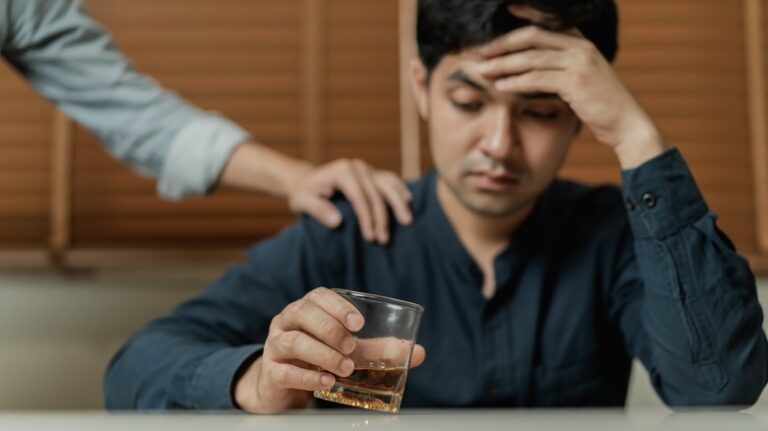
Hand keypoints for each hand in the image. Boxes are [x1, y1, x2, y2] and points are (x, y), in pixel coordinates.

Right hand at [233, 287, 425, 413]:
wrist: (282, 384)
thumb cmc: (318, 357)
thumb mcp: (347, 350)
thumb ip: (378, 349)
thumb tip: (418, 352)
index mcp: (308, 309)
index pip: (319, 296)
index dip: (338, 306)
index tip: (359, 322)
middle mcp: (287, 322)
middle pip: (302, 313)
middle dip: (330, 329)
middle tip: (352, 347)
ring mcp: (275, 345)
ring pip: (292, 341)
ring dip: (322, 353)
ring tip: (344, 367)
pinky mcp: (272, 371)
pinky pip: (284, 371)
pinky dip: (307, 377)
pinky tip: (326, 382)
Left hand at [288, 159, 412, 243]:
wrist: (307, 181)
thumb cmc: (305, 194)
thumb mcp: (303, 202)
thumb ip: (318, 210)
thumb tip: (337, 222)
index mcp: (342, 171)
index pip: (359, 196)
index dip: (366, 217)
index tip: (370, 237)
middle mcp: (357, 167)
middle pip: (376, 194)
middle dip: (381, 218)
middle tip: (383, 240)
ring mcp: (367, 169)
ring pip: (388, 186)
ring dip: (398, 205)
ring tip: (407, 222)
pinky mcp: (373, 173)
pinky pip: (390, 180)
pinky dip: (400, 190)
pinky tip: (409, 201)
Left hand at [478, 24, 667, 167]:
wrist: (627, 124)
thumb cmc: (602, 105)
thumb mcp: (584, 79)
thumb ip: (562, 68)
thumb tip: (532, 67)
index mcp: (582, 43)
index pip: (549, 22)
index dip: (526, 14)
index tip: (506, 12)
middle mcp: (581, 48)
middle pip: (533, 37)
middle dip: (504, 43)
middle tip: (482, 51)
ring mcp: (579, 64)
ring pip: (531, 59)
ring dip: (504, 65)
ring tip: (484, 70)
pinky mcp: (575, 83)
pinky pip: (537, 79)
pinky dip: (516, 82)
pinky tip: (501, 86)